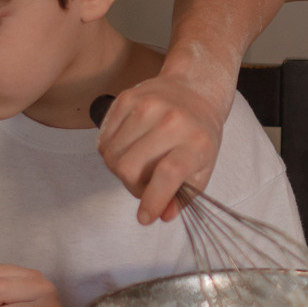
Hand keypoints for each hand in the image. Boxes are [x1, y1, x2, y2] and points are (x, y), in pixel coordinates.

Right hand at [95, 72, 228, 224]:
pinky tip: (130, 146)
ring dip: (121, 169)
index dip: (153, 199)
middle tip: (146, 182)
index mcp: (196, 140)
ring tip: (139, 162)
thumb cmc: (198, 133)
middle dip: (133, 185)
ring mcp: (147, 106)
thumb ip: (184, 196)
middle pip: (130, 168)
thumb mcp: (203, 167)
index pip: (169, 173)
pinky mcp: (126, 98)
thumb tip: (163, 215)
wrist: (194, 89)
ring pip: (112, 155)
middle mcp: (172, 121)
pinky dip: (111, 151)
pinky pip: (103, 139)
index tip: (145, 217)